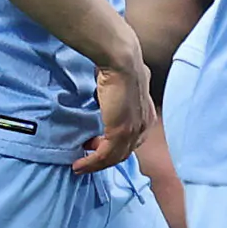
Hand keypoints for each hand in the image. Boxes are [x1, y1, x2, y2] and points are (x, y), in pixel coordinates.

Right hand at [77, 35, 155, 174]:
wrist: (122, 62)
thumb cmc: (120, 67)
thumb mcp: (124, 85)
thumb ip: (120, 94)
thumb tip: (110, 89)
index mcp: (147, 115)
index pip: (132, 140)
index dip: (116, 147)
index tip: (97, 145)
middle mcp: (144, 125)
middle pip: (124, 152)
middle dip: (104, 158)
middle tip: (87, 157)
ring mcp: (133, 130)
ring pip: (114, 157)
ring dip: (95, 164)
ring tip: (80, 166)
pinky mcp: (120, 132)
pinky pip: (105, 155)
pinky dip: (91, 162)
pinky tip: (80, 164)